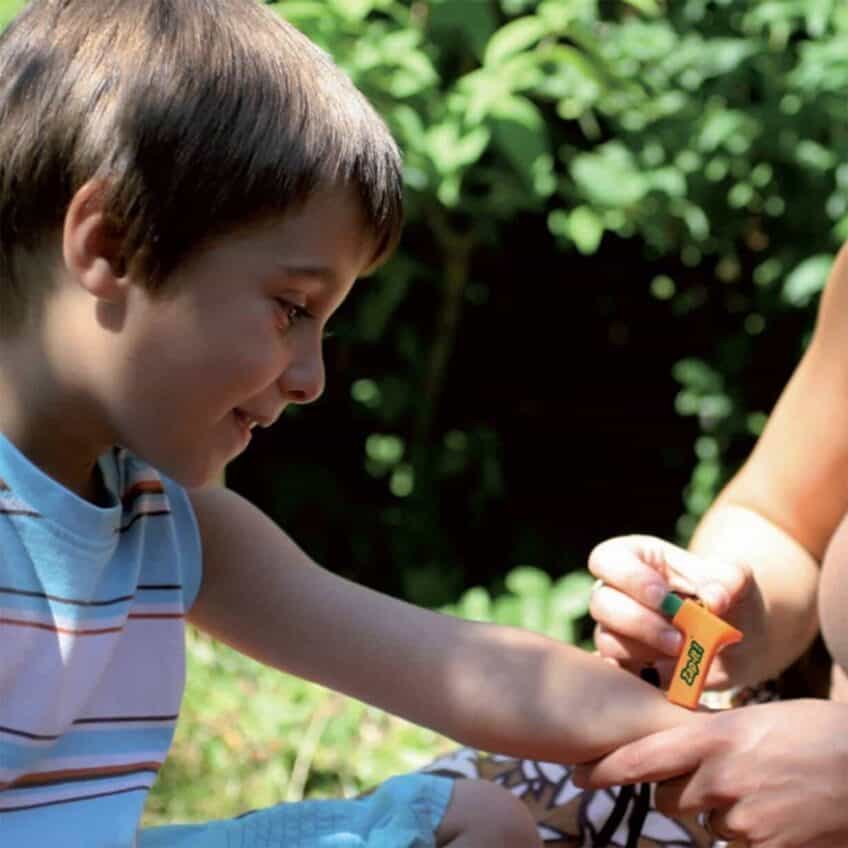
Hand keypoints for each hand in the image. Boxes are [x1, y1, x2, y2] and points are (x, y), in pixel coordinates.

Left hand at [573, 699, 847, 847]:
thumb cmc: (811, 730)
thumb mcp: (751, 721)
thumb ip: (710, 738)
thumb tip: (679, 753)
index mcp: (712, 738)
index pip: (642, 758)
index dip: (604, 769)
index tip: (576, 774)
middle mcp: (719, 778)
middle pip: (669, 797)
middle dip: (680, 790)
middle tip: (715, 774)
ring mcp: (744, 818)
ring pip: (706, 822)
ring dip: (721, 810)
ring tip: (762, 786)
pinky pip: (738, 843)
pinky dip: (750, 831)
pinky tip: (777, 810)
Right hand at [588, 534, 752, 687]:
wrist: (741, 637)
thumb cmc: (729, 596)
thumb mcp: (737, 579)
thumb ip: (727, 581)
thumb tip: (713, 600)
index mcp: (635, 557)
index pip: (608, 559)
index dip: (630, 578)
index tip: (665, 596)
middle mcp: (616, 590)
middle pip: (601, 602)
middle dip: (641, 622)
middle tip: (680, 638)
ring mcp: (616, 628)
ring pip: (607, 639)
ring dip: (646, 650)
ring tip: (685, 653)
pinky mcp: (625, 662)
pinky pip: (617, 671)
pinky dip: (637, 676)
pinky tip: (664, 674)